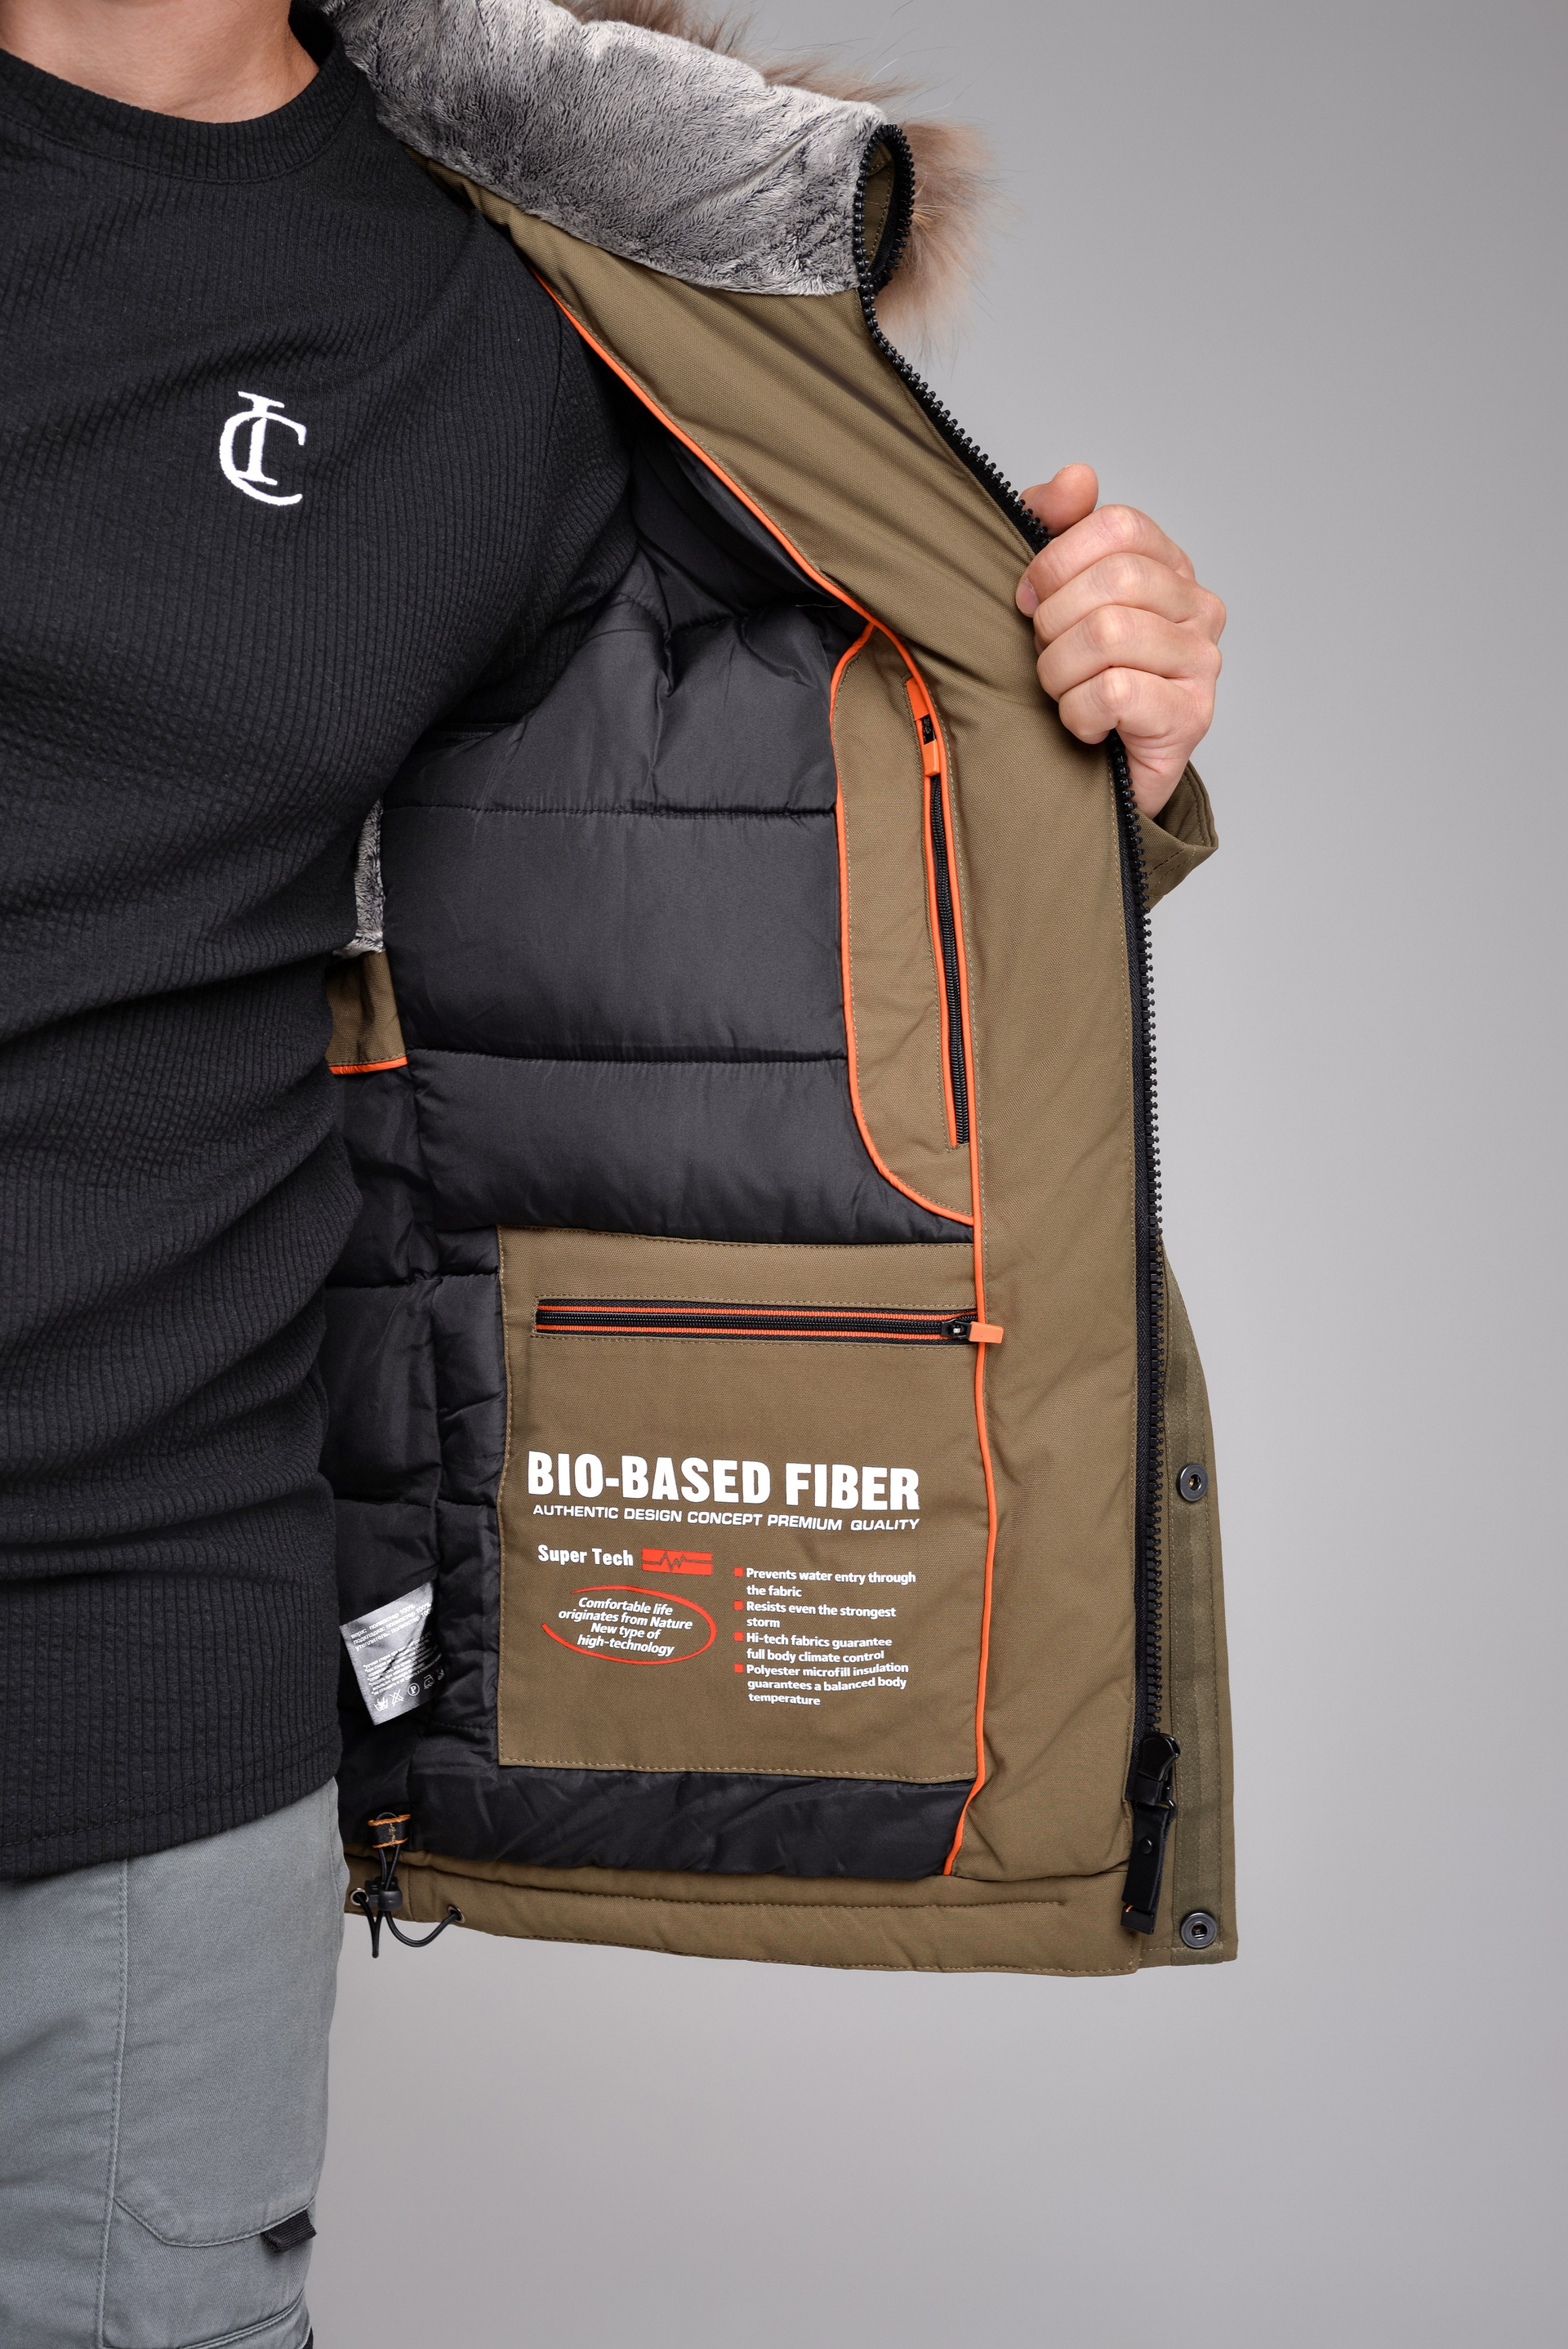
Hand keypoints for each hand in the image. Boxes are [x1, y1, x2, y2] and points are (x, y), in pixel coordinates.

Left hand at [1015, 466, 1224, 818]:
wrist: (1095, 774)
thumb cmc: (1075, 678)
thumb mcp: (1053, 593)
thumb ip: (1058, 526)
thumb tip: (1076, 478)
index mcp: (1168, 566)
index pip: (1119, 525)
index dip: (1057, 558)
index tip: (1029, 597)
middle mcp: (1198, 607)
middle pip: (1115, 580)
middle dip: (1055, 622)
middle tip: (1045, 655)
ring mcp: (1201, 662)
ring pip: (1109, 636)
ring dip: (1060, 672)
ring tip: (1064, 693)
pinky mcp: (1190, 716)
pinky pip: (1117, 692)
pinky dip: (1080, 713)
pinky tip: (1086, 726)